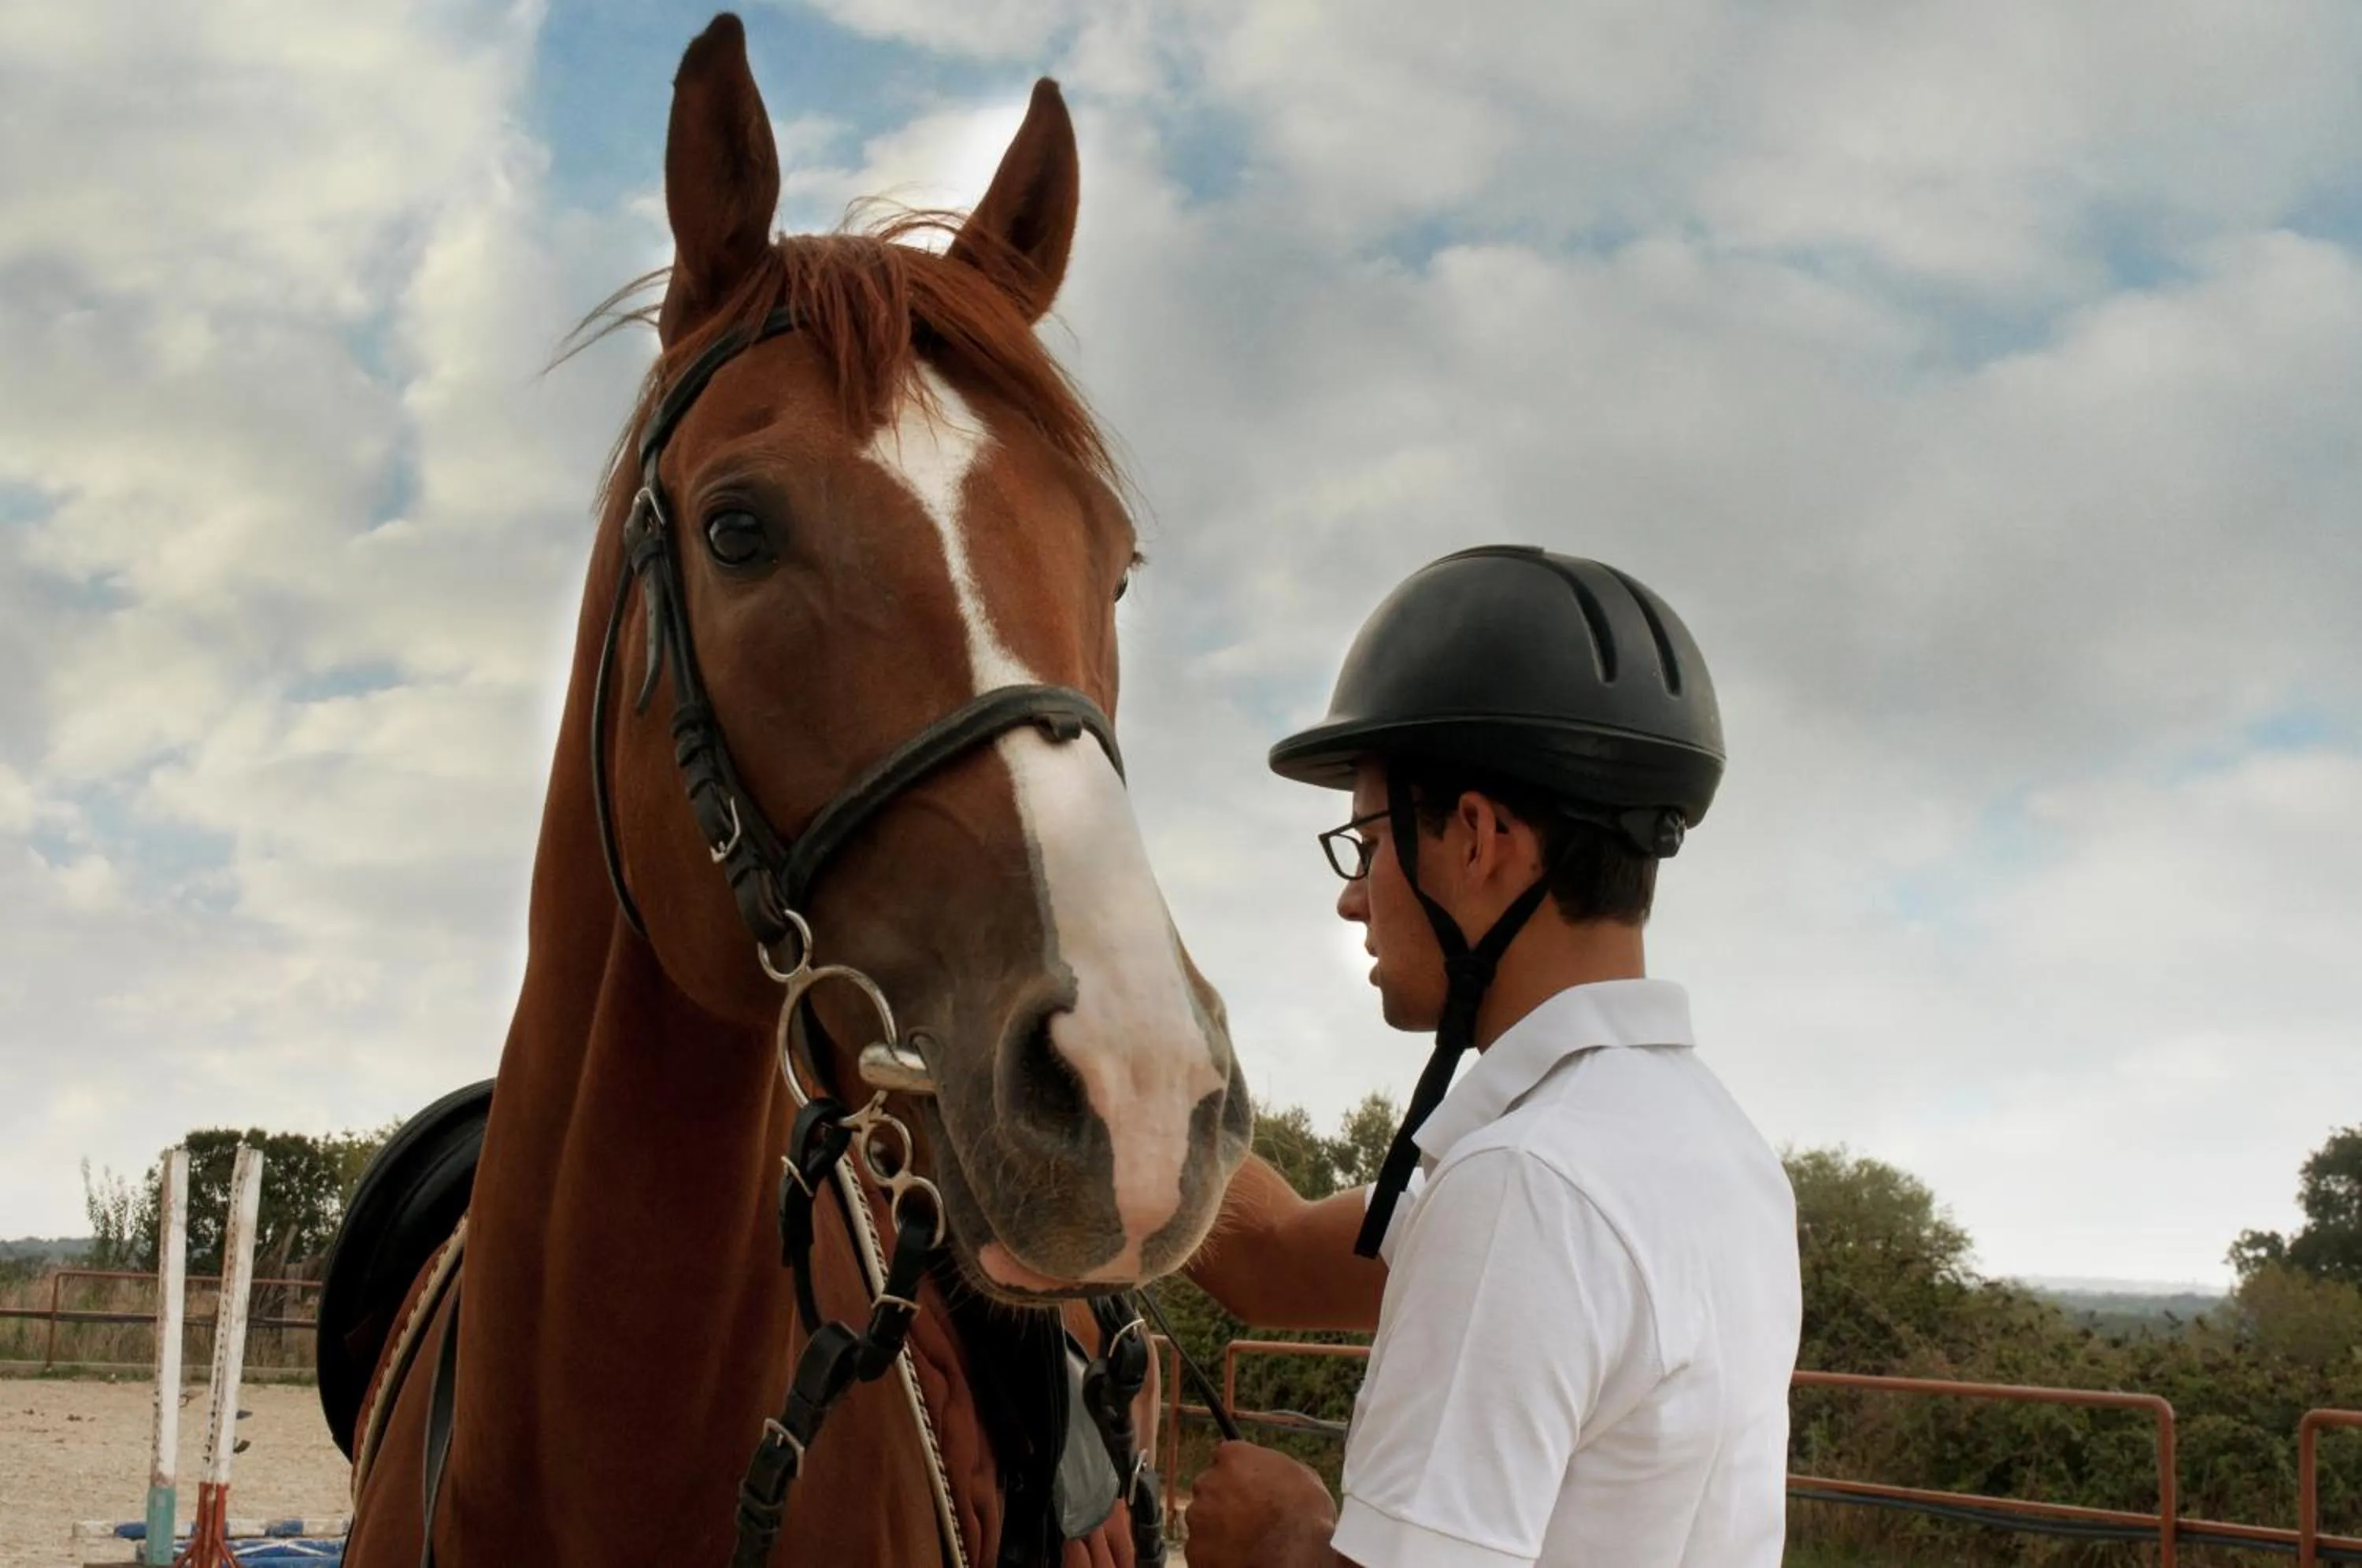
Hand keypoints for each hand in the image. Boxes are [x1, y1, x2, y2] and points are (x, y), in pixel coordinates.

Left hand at [1183, 1441, 1337, 1567]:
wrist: (1291, 1559)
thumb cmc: (1303, 1517)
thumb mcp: (1305, 1479)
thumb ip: (1280, 1469)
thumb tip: (1278, 1474)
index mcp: (1234, 1456)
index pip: (1228, 1457)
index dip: (1240, 1474)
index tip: (1249, 1486)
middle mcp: (1209, 1481)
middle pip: (1212, 1486)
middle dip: (1226, 1499)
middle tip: (1250, 1515)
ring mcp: (1198, 1515)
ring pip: (1204, 1518)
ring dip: (1219, 1526)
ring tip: (1247, 1539)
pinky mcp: (1194, 1547)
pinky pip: (1203, 1546)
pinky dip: (1217, 1551)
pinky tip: (1240, 1554)